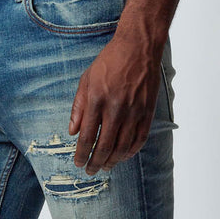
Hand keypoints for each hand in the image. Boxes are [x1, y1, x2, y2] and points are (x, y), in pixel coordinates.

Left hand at [68, 33, 161, 172]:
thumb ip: (78, 107)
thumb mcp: (86, 79)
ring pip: (122, 146)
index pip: (87, 136)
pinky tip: (123, 156)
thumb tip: (72, 132)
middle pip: (104, 146)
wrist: (139, 48)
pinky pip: (139, 139)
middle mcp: (115, 108)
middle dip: (95, 163)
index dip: (81, 154)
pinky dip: (130, 151)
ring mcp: (134, 111)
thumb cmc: (109, 62)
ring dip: (112, 161)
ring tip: (105, 166)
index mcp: (97, 100)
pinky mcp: (147, 112)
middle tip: (90, 171)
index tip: (77, 163)